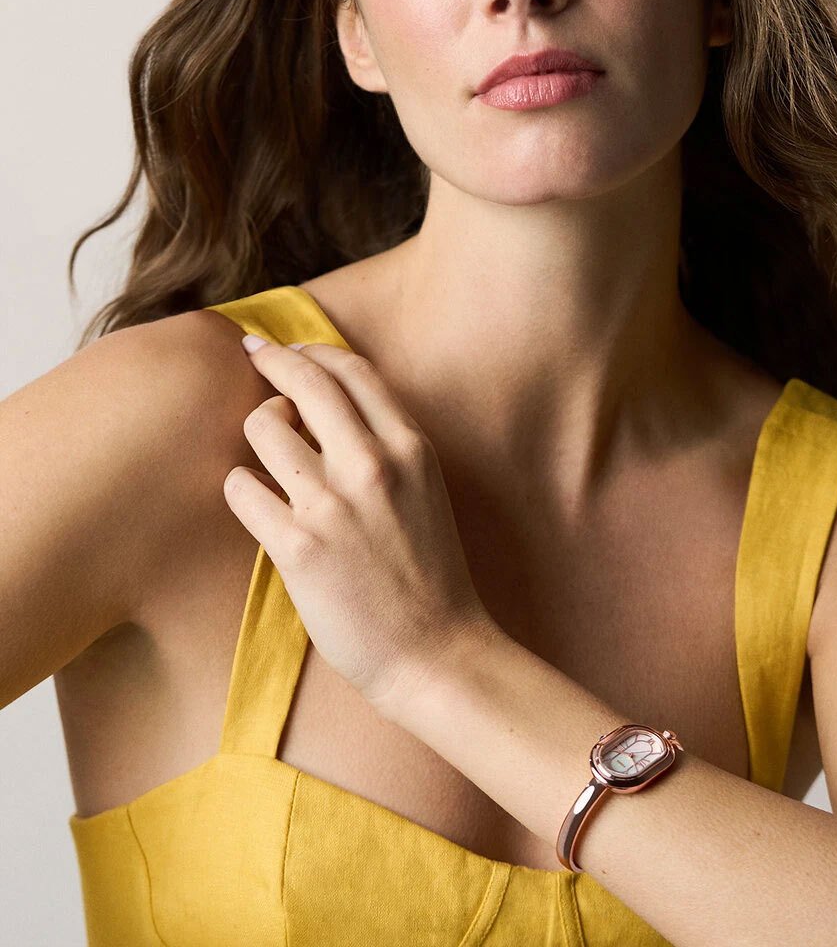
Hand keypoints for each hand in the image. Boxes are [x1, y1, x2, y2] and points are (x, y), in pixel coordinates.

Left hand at [223, 333, 500, 715]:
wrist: (434, 650)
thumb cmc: (431, 575)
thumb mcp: (427, 492)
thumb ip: (388, 448)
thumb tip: (326, 412)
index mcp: (411, 449)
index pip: (352, 371)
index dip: (313, 350)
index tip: (291, 348)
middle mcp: (372, 465)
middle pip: (304, 382)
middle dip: (271, 359)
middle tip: (254, 354)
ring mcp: (332, 504)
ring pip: (262, 428)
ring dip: (259, 435)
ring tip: (272, 463)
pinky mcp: (297, 545)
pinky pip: (240, 488)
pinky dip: (243, 491)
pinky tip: (260, 507)